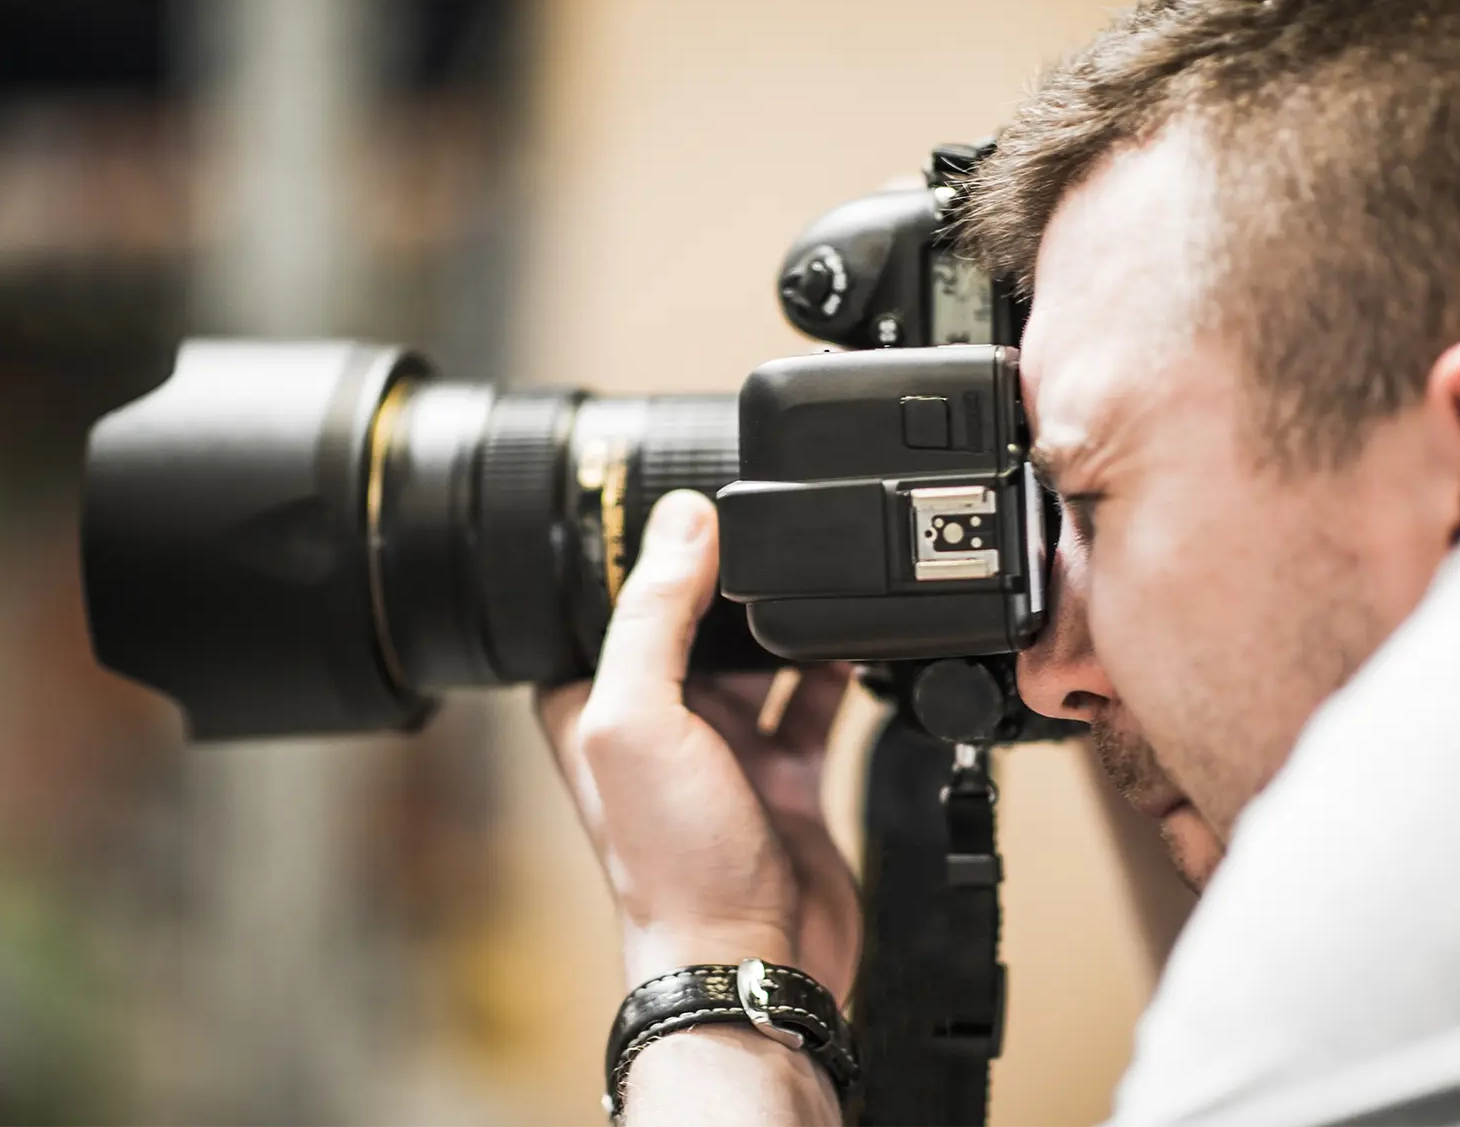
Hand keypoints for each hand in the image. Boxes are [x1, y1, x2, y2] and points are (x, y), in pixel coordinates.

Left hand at [536, 490, 860, 1000]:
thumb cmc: (672, 865)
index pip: (618, 599)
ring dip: (793, 620)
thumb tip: (683, 520)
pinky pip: (818, 703)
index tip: (703, 499)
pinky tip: (865, 639)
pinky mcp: (787, 775)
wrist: (751, 960)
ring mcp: (726, 749)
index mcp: (593, 702)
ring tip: (830, 572)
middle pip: (699, 618)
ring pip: (763, 655)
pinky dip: (843, 672)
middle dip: (737, 577)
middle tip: (782, 524)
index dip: (656, 549)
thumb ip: (655, 614)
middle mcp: (657, 722)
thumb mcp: (639, 718)